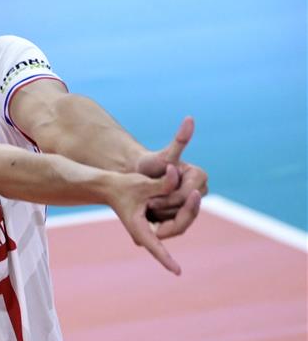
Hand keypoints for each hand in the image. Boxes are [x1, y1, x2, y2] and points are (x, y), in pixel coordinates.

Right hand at [106, 164, 184, 274]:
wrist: (111, 187)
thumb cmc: (123, 186)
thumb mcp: (141, 183)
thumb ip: (161, 183)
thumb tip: (177, 174)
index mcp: (139, 229)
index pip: (156, 248)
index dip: (166, 260)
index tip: (177, 272)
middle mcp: (146, 235)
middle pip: (176, 227)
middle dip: (188, 211)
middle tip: (195, 192)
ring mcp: (152, 231)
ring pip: (178, 224)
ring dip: (188, 209)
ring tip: (193, 191)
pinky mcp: (156, 226)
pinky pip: (175, 220)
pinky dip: (183, 209)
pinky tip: (191, 197)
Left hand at [137, 116, 207, 238]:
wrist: (139, 176)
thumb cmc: (150, 164)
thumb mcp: (164, 156)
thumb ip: (179, 140)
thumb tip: (190, 118)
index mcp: (200, 175)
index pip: (186, 195)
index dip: (168, 198)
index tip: (151, 198)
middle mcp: (202, 189)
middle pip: (184, 208)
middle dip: (164, 206)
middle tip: (148, 204)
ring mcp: (194, 202)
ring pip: (180, 219)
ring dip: (163, 216)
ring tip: (149, 207)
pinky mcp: (184, 212)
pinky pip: (175, 223)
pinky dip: (162, 223)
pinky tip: (151, 221)